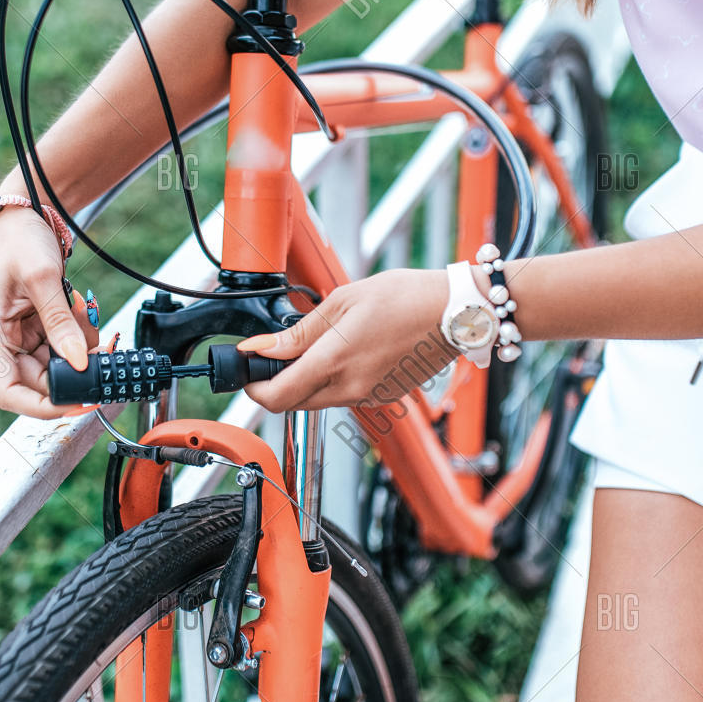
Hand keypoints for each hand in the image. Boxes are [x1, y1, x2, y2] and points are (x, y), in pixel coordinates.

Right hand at [0, 206, 99, 417]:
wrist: (22, 216)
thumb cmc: (19, 240)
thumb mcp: (42, 277)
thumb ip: (60, 322)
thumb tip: (79, 361)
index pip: (9, 393)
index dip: (41, 407)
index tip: (76, 404)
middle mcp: (3, 343)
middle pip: (40, 383)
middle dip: (74, 373)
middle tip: (104, 359)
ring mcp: (21, 338)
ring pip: (57, 366)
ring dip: (81, 353)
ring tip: (89, 321)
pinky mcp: (38, 330)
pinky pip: (64, 347)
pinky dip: (81, 338)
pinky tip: (84, 315)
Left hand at [239, 268, 459, 411]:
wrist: (454, 313)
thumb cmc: (405, 297)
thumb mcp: (342, 301)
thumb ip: (298, 332)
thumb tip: (260, 347)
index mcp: (334, 361)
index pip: (277, 396)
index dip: (254, 389)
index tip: (248, 371)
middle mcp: (350, 388)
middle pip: (293, 404)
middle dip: (276, 385)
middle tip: (274, 357)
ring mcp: (368, 396)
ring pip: (318, 401)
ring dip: (305, 382)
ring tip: (317, 346)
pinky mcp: (382, 398)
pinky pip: (344, 397)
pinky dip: (332, 381)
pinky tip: (346, 353)